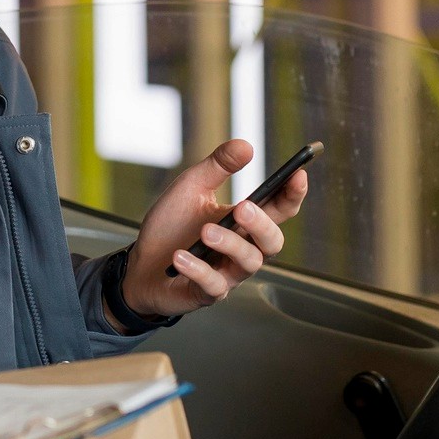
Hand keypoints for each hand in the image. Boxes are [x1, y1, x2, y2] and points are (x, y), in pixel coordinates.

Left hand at [119, 139, 305, 320]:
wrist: (140, 263)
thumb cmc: (171, 226)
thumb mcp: (191, 188)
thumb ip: (217, 167)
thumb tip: (245, 145)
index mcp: (244, 222)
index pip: (280, 209)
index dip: (293, 194)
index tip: (298, 175)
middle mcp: (243, 249)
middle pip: (273, 242)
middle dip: (262, 225)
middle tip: (243, 208)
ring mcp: (228, 273)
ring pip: (249, 263)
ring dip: (230, 245)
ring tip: (205, 232)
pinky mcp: (206, 293)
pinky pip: (214, 286)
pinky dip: (198, 270)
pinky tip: (181, 257)